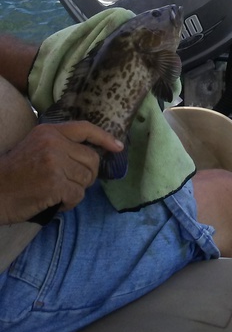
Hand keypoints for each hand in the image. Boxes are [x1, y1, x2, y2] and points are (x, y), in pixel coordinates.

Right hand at [0, 122, 123, 224]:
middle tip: (72, 184)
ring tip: (58, 192)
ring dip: (76, 190)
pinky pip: (77, 196)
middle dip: (87, 175)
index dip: (104, 138)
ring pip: (86, 179)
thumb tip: (91, 154)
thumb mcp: (35, 146)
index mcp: (50, 131)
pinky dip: (69, 203)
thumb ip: (59, 144)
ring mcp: (55, 163)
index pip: (85, 129)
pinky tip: (55, 202)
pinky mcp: (55, 184)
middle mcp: (54, 143)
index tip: (118, 147)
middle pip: (92, 160)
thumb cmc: (14, 172)